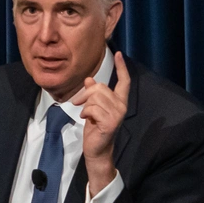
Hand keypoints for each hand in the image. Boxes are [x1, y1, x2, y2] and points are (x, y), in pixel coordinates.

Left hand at [72, 51, 130, 193]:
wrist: (96, 149)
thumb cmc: (95, 129)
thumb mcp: (93, 108)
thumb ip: (93, 94)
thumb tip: (89, 79)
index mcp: (120, 101)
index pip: (124, 81)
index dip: (121, 67)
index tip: (117, 53)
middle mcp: (122, 106)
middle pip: (100, 88)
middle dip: (86, 94)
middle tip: (79, 104)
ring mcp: (117, 114)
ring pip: (95, 98)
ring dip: (85, 106)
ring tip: (86, 115)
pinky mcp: (110, 122)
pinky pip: (92, 109)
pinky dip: (85, 113)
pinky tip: (87, 120)